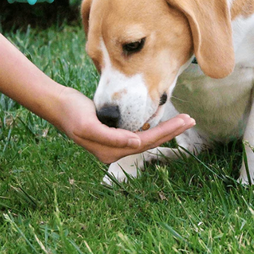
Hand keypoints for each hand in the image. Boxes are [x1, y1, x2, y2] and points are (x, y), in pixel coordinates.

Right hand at [55, 87, 195, 163]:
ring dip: (166, 129)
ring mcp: (116, 144)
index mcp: (110, 151)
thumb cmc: (72, 112)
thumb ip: (112, 137)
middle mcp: (115, 150)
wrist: (59, 105)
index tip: (184, 121)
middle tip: (191, 119)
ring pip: (148, 138)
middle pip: (151, 141)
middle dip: (172, 131)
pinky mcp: (115, 135)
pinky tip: (165, 122)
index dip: (166, 131)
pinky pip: (140, 133)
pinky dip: (155, 127)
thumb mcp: (88, 125)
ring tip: (183, 120)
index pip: (146, 141)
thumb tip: (136, 143)